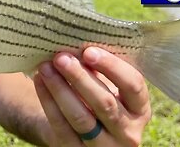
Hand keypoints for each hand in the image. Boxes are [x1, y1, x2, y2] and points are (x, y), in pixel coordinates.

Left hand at [34, 47, 150, 146]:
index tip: (89, 51)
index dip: (112, 67)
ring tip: (45, 67)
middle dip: (80, 77)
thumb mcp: (107, 86)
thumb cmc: (94, 97)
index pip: (133, 86)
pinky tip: (39, 81)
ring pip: (80, 117)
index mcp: (140, 110)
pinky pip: (61, 126)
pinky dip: (48, 101)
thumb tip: (77, 46)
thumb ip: (99, 69)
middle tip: (60, 57)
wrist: (77, 132)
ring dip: (60, 89)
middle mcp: (128, 133)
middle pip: (104, 103)